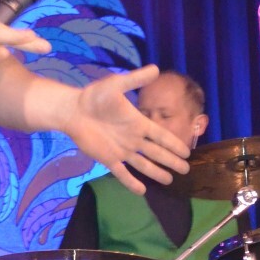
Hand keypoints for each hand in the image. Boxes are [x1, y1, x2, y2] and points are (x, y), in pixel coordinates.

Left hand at [63, 65, 190, 193]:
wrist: (73, 110)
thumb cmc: (94, 96)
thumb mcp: (116, 86)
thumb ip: (135, 79)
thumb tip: (156, 68)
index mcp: (138, 123)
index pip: (161, 136)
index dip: (174, 144)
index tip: (187, 152)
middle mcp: (133, 139)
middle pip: (157, 152)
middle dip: (171, 161)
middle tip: (186, 170)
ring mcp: (121, 150)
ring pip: (143, 164)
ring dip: (156, 172)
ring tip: (170, 181)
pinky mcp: (108, 158)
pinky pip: (122, 173)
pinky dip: (131, 182)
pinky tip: (142, 192)